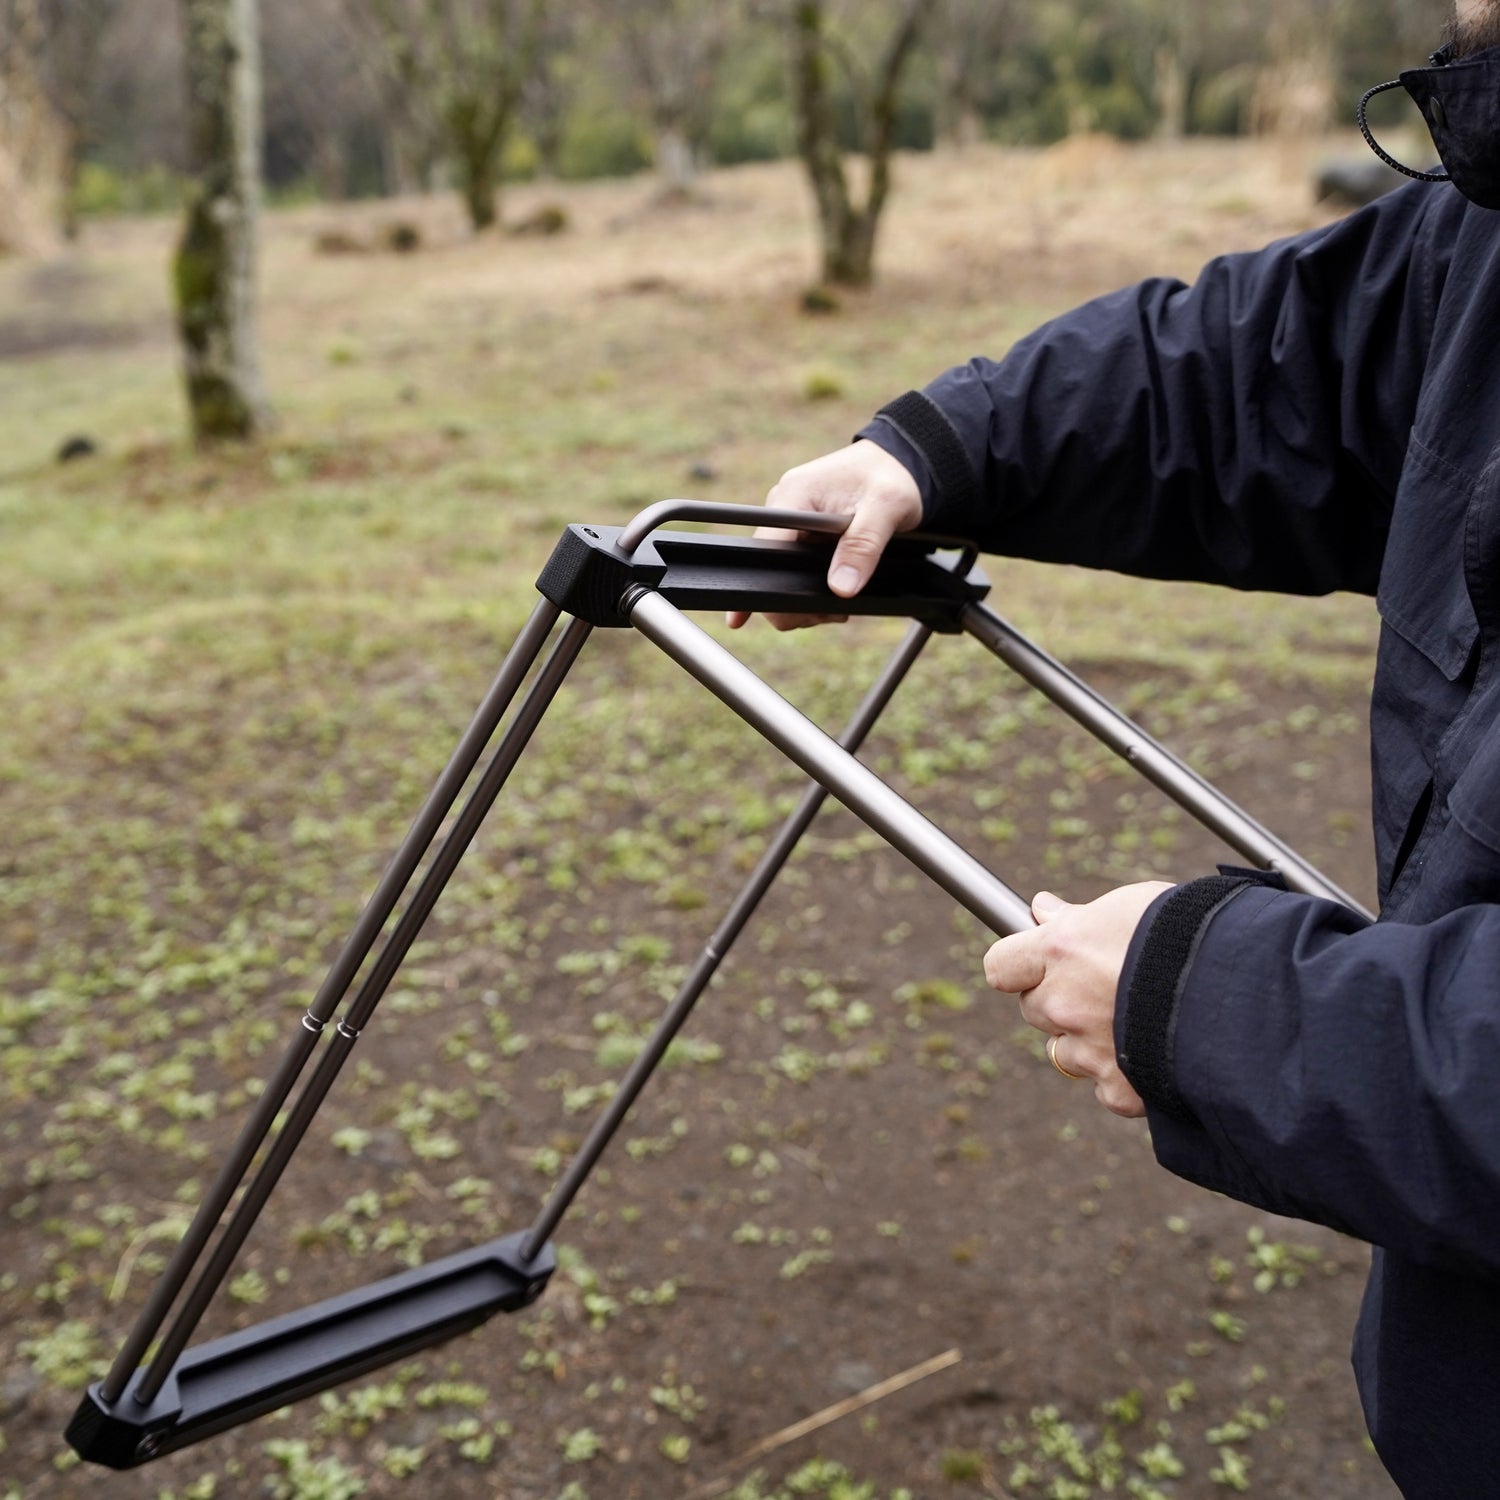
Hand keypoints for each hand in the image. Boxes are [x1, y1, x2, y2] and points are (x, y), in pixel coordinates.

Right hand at [726, 439, 922, 630]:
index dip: (757, 584)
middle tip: (836, 611)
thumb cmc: (891, 476)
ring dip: (809, 598)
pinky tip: (839, 591)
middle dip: (797, 600)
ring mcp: (791, 526)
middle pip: (770, 570)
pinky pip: (796, 572)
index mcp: (793, 496)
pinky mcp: (802, 537)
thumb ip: (862, 546)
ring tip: (844, 599)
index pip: (763, 548)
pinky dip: (815, 589)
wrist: (899, 464)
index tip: (744, 617)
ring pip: (783, 577)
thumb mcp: (885, 508)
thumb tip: (841, 589)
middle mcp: (784, 511)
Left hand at [983, 883, 1171, 1117]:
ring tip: (1136, 1018)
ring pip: (1065, 1051)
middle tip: (1103, 986)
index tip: (1036, 961)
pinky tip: (1153, 1053)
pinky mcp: (1120, 1088)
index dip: (1018, 964)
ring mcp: (1089, 1049)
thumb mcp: (1131, 905)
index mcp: (1061, 951)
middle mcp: (1065, 1002)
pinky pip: (1104, 1087)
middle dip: (1058, 999)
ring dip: (1086, 1040)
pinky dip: (1122, 1077)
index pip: (1000, 966)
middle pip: (1034, 1008)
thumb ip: (1080, 916)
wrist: (1243, 986)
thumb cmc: (1189, 932)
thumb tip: (1043, 911)